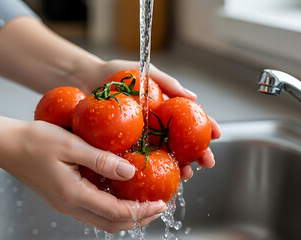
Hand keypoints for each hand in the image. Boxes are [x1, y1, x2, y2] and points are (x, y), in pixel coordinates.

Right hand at [0, 120, 166, 232]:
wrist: (5, 144)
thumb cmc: (33, 141)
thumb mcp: (71, 145)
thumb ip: (102, 160)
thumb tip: (130, 172)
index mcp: (73, 194)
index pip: (116, 212)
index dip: (141, 211)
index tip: (160, 203)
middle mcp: (69, 205)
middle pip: (110, 224)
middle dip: (137, 219)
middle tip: (157, 207)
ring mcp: (64, 203)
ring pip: (101, 220)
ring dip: (124, 216)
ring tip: (142, 204)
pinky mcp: (61, 196)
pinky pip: (91, 209)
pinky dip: (110, 208)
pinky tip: (118, 193)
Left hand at [79, 60, 220, 179]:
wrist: (83, 80)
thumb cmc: (114, 74)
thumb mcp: (142, 73)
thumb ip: (166, 82)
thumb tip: (193, 96)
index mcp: (163, 111)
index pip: (189, 120)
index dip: (205, 127)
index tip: (217, 134)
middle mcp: (154, 129)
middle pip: (181, 144)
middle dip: (197, 155)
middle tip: (207, 162)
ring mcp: (139, 141)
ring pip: (163, 158)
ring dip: (178, 168)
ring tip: (186, 175)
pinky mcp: (121, 149)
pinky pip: (136, 163)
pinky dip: (148, 173)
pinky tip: (157, 180)